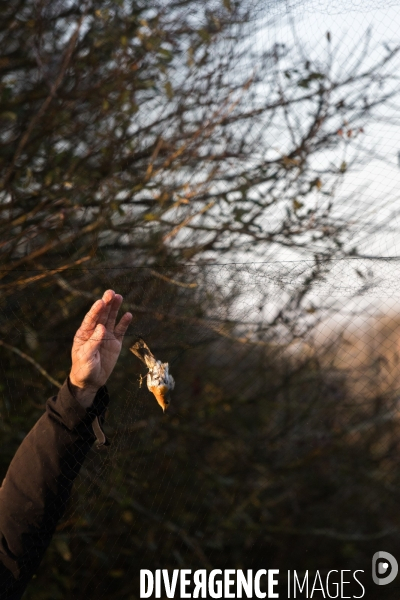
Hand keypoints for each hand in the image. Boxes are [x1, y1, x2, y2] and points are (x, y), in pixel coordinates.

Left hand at [69, 290, 131, 406]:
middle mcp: (95, 331)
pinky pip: (121, 330)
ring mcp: (106, 336)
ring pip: (111, 319)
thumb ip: (93, 342)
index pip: (91, 318)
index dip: (96, 310)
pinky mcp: (115, 342)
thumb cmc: (83, 368)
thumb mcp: (86, 356)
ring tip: (119, 297)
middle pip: (102, 314)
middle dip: (106, 303)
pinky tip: (128, 315)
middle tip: (111, 293)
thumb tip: (102, 327)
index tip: (101, 301)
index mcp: (84, 333)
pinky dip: (124, 322)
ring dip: (115, 308)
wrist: (91, 381)